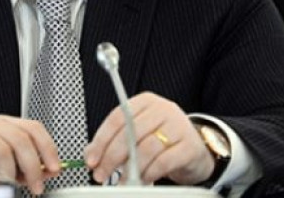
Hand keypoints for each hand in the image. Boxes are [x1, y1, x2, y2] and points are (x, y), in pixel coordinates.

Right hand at [0, 112, 60, 194]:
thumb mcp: (3, 162)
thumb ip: (25, 164)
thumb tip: (48, 172)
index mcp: (2, 123)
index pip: (33, 128)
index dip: (48, 148)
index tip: (55, 168)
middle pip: (20, 139)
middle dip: (32, 167)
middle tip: (35, 186)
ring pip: (2, 150)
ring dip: (9, 173)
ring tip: (6, 184)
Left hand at [84, 92, 214, 184]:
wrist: (193, 149)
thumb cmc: (161, 141)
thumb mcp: (136, 136)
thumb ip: (112, 142)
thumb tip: (90, 154)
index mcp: (145, 102)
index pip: (117, 117)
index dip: (101, 140)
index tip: (92, 160)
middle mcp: (162, 109)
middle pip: (131, 132)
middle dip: (112, 157)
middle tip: (102, 174)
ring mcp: (178, 125)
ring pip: (147, 147)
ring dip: (131, 169)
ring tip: (123, 181)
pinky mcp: (190, 145)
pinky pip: (164, 160)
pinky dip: (150, 173)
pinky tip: (143, 179)